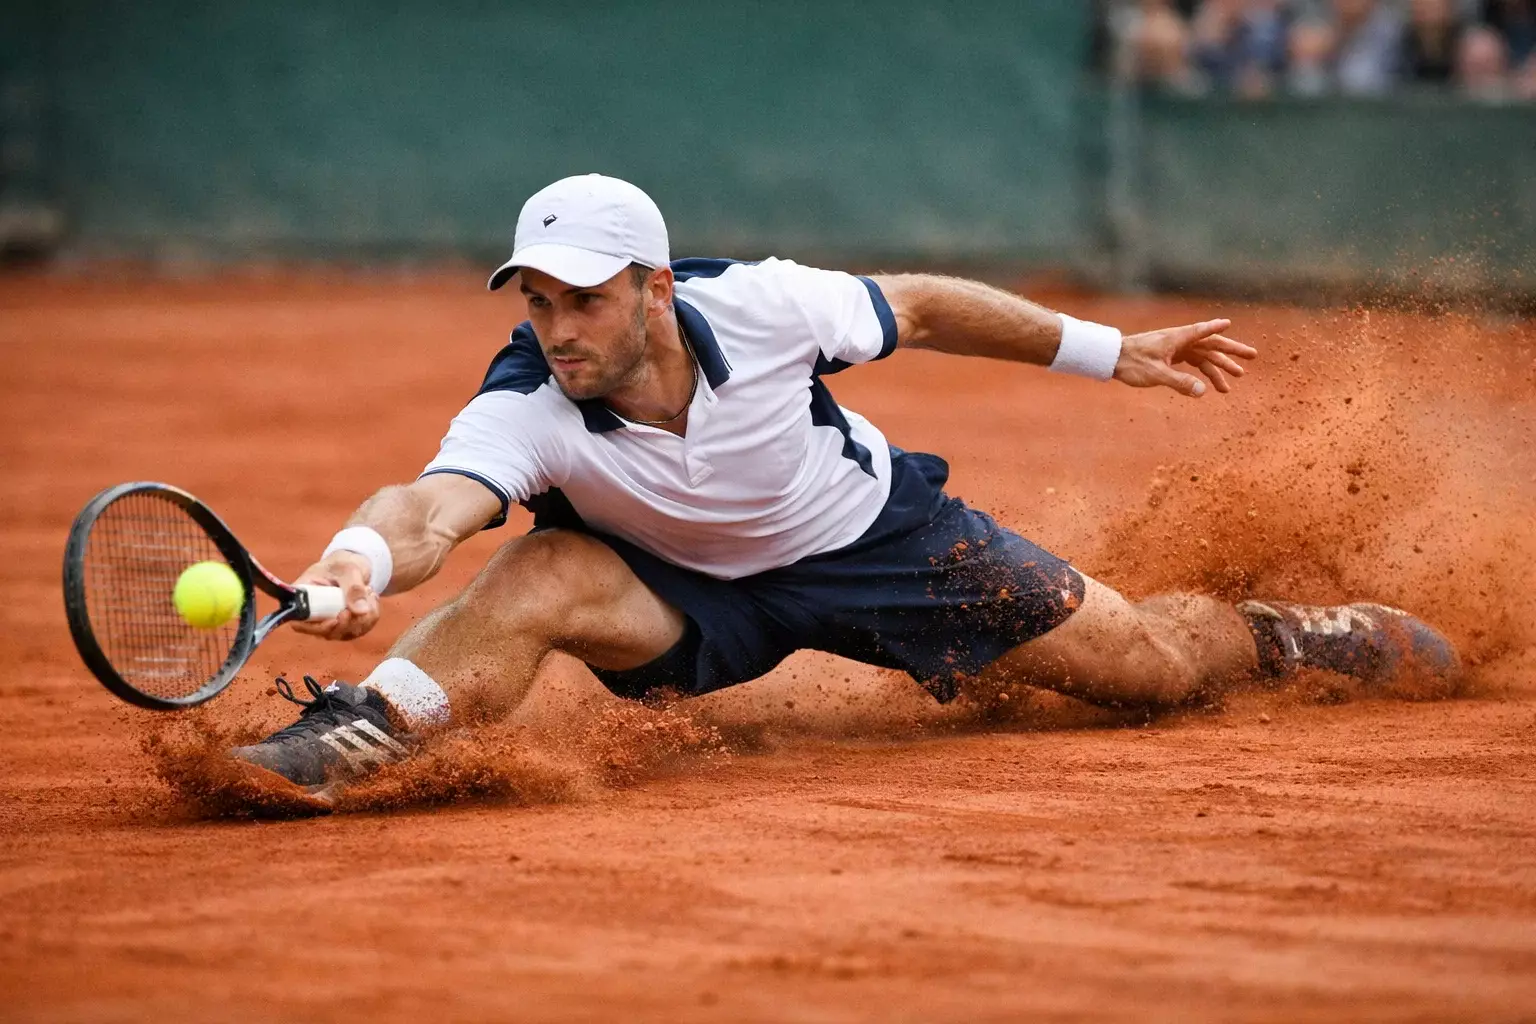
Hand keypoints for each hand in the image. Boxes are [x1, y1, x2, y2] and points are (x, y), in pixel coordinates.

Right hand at [291, 550, 378, 640]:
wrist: (351, 567)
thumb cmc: (342, 564)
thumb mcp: (348, 570)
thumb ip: (353, 588)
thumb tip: (361, 611)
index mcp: (302, 597)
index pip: (299, 623)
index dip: (317, 627)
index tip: (336, 619)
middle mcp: (311, 614)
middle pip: (326, 633)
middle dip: (350, 621)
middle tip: (364, 599)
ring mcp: (327, 622)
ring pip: (345, 633)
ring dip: (364, 617)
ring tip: (369, 593)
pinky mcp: (343, 626)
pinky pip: (358, 630)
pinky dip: (370, 617)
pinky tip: (372, 599)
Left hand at [1114, 318, 1256, 397]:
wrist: (1111, 359)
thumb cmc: (1132, 363)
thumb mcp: (1156, 375)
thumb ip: (1180, 382)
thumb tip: (1203, 391)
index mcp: (1178, 339)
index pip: (1203, 331)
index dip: (1216, 328)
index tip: (1229, 322)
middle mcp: (1179, 341)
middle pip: (1210, 344)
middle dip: (1231, 352)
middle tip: (1252, 357)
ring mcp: (1174, 348)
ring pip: (1202, 357)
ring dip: (1216, 370)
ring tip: (1230, 385)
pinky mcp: (1169, 356)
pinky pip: (1191, 363)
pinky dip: (1200, 374)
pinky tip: (1207, 386)